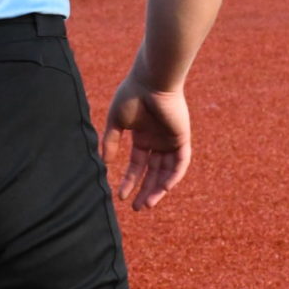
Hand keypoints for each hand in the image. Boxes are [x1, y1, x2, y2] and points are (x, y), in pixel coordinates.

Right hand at [101, 74, 191, 210]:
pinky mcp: (182, 138)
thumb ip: (111, 142)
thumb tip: (106, 163)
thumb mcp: (116, 122)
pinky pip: (180, 163)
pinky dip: (173, 176)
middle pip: (152, 172)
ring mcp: (170, 140)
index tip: (120, 196)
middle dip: (144, 190)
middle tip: (136, 208)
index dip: (129, 180)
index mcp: (142, 136)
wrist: (151, 80)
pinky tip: (162, 189)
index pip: (137, 165)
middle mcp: (157, 140)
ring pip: (166, 171)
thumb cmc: (132, 95)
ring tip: (146, 204)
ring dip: (158, 189)